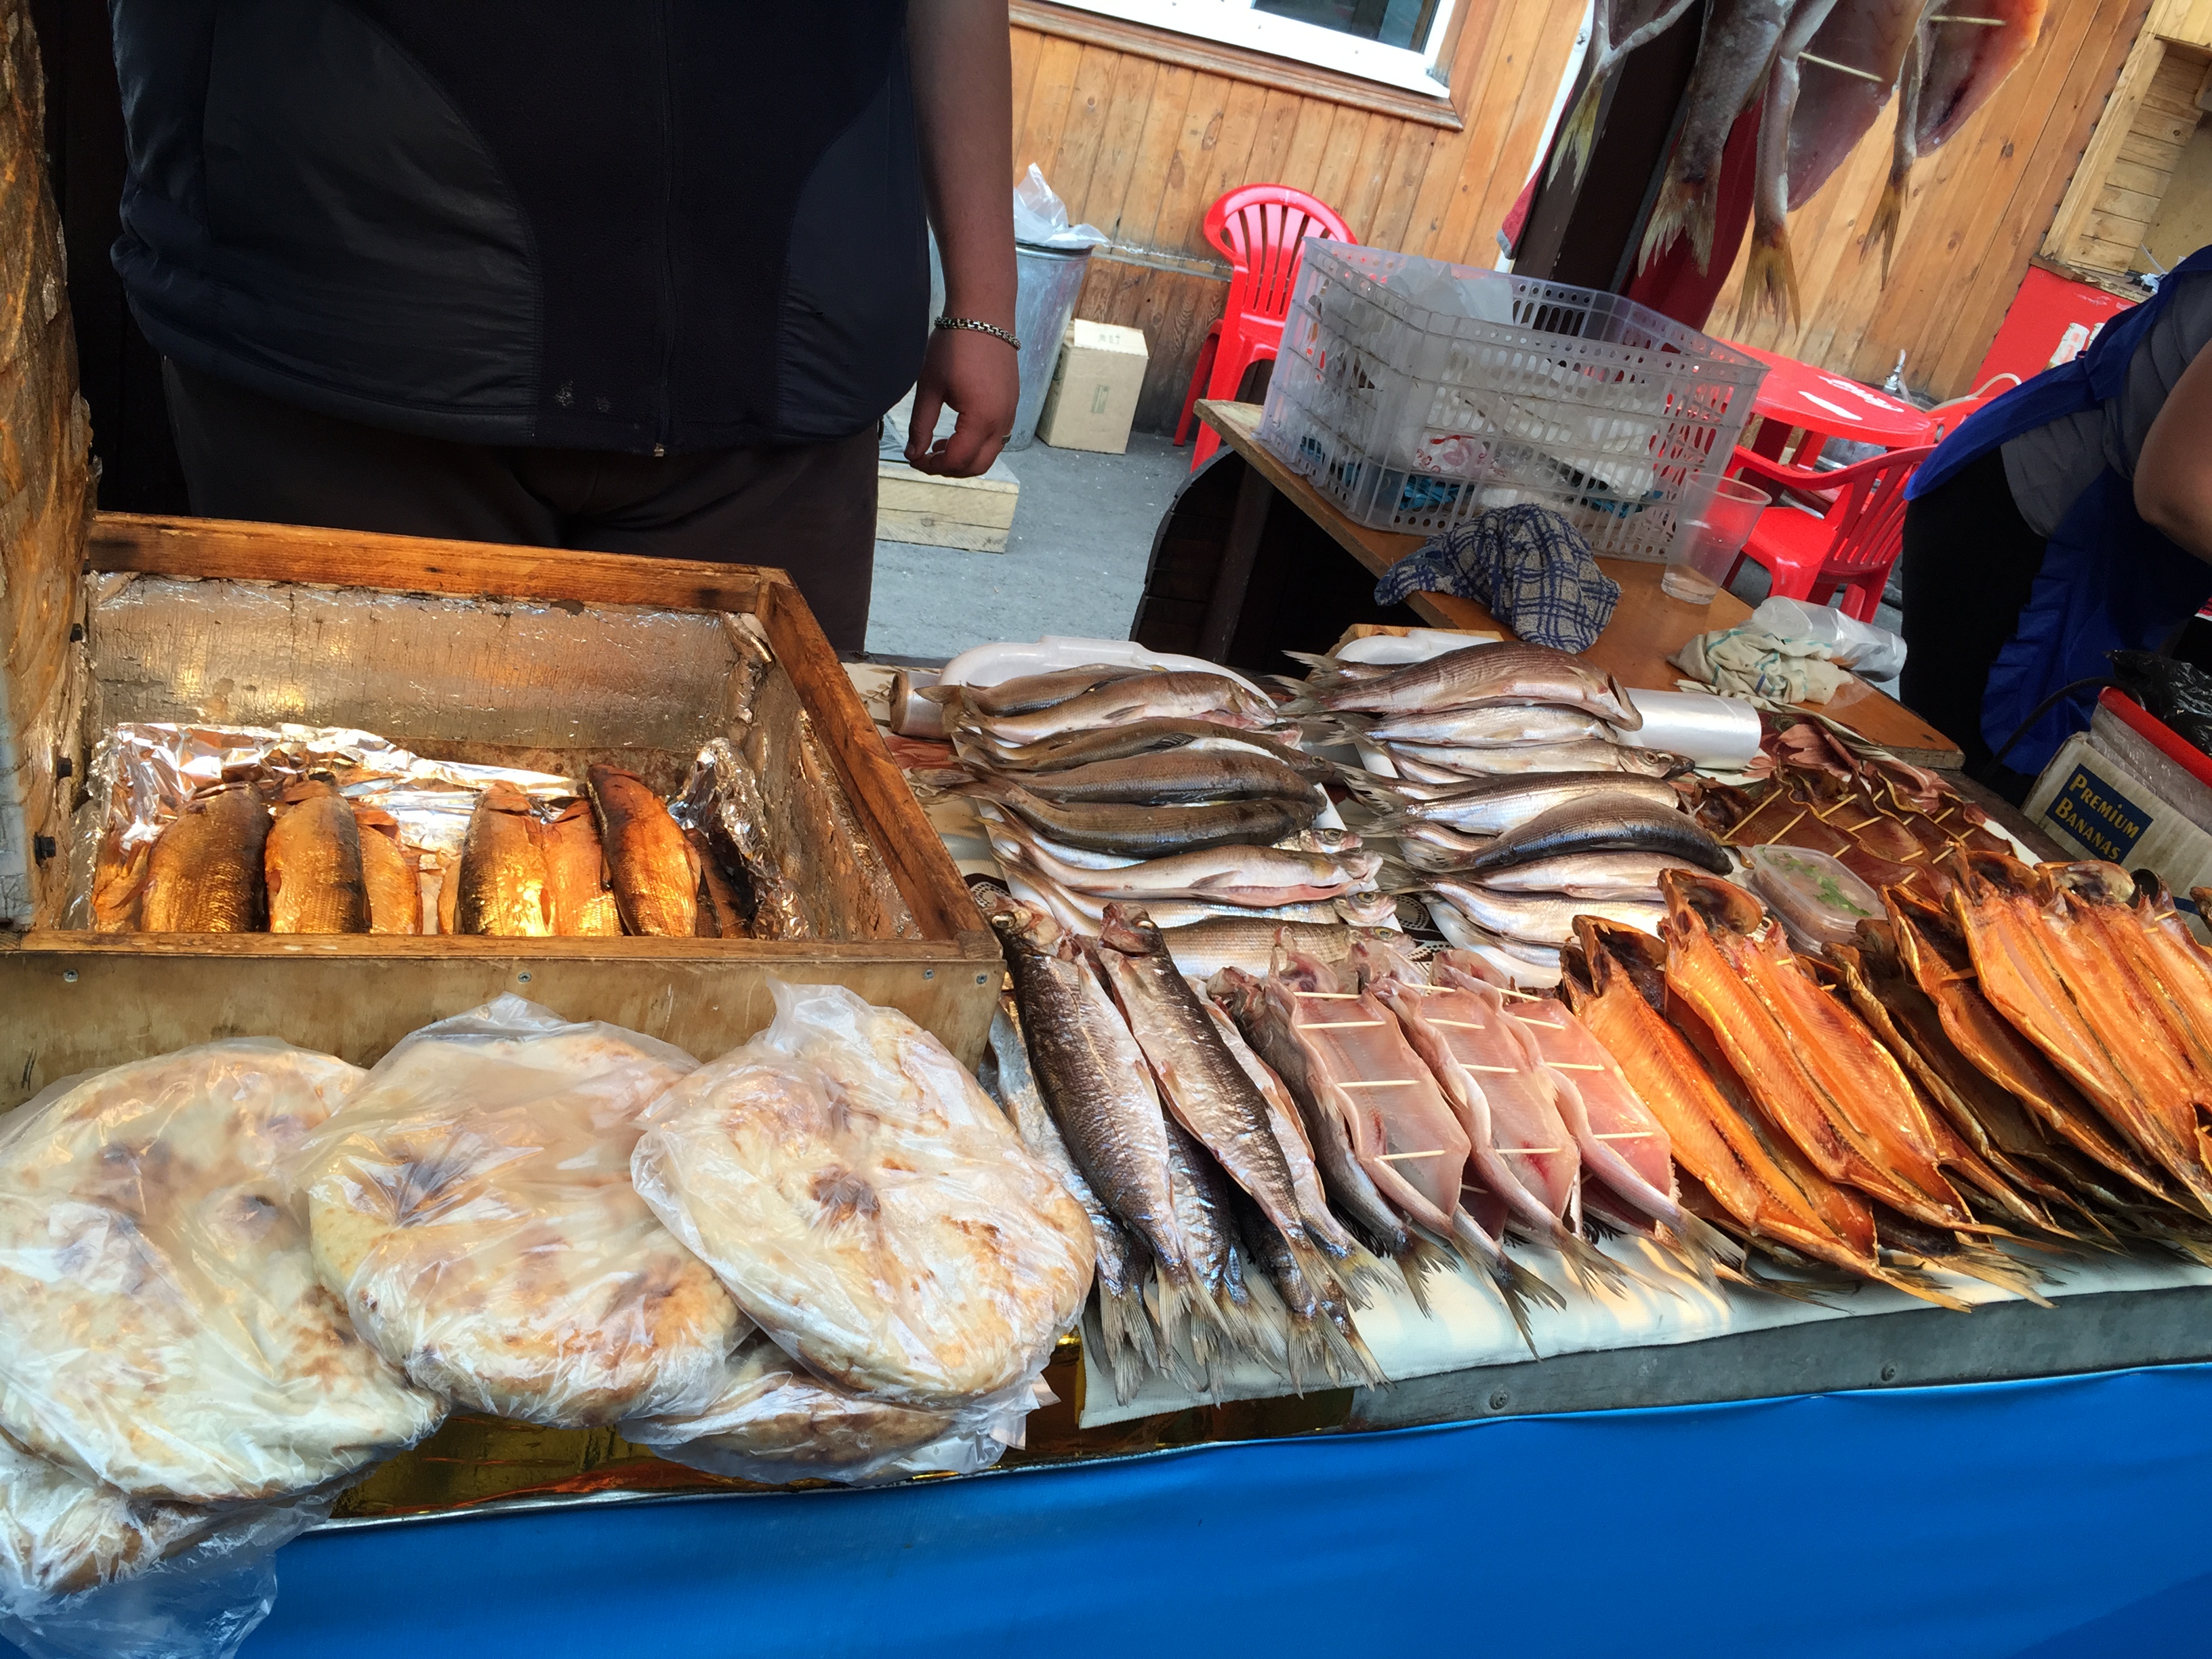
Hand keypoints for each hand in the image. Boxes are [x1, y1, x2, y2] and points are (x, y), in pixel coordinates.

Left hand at [905, 325, 1018, 476]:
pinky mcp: (1011, 404)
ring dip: (964, 458)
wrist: (984, 315)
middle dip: (950, 469)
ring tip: (938, 445)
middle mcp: (1002, 422)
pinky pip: (997, 438)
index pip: (956, 460)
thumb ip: (921, 425)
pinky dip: (977, 444)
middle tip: (925, 459)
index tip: (913, 460)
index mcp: (981, 419)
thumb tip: (913, 454)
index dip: (931, 466)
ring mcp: (1010, 413)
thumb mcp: (930, 387)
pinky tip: (957, 431)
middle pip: (977, 466)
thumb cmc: (954, 346)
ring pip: (989, 454)